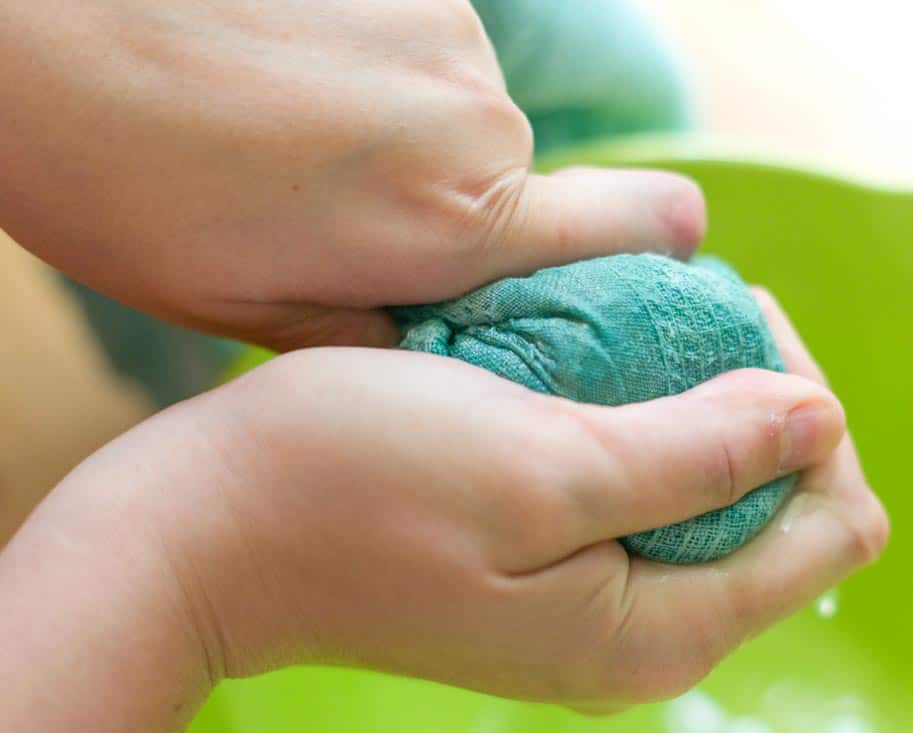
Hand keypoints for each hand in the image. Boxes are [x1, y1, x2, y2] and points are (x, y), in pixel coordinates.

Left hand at [0, 0, 704, 350]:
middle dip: (459, 207)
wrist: (34, 27)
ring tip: (293, 138)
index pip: (654, 226)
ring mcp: (445, 33)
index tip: (612, 272)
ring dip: (406, 135)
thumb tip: (454, 328)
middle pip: (526, 180)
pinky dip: (375, 68)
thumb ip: (387, 326)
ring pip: (467, 112)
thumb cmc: (123, 182)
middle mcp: (478, 122)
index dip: (655, 253)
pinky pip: (425, 45)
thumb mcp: (255, 314)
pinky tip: (287, 75)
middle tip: (351, 215)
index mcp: (455, 226)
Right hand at [164, 295, 886, 704]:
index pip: (838, 525)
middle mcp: (649, 641)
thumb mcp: (548, 462)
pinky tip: (588, 377)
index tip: (738, 330)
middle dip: (762, 408)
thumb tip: (821, 420)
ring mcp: (599, 615)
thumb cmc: (361, 484)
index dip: (813, 418)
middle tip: (687, 316)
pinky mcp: (554, 582)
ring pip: (719, 502)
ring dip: (699, 410)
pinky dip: (641, 430)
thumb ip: (702, 454)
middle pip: (787, 515)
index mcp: (667, 632)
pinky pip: (647, 502)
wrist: (212, 532)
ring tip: (636, 337)